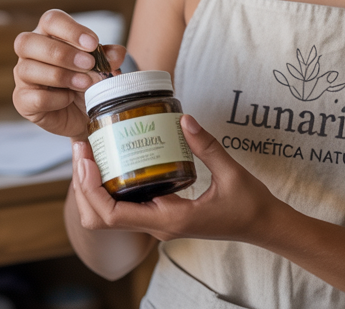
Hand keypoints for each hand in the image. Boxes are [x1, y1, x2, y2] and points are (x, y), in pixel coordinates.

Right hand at [13, 9, 125, 137]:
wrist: (85, 114)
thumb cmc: (88, 81)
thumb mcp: (101, 66)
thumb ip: (108, 57)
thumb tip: (116, 54)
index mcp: (49, 35)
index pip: (50, 20)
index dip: (70, 29)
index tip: (92, 43)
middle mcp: (30, 53)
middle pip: (27, 41)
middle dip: (62, 53)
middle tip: (89, 64)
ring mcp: (22, 77)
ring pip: (27, 69)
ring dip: (61, 76)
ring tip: (85, 84)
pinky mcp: (23, 101)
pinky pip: (34, 97)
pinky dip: (56, 99)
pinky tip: (69, 99)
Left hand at [70, 115, 282, 243]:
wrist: (262, 226)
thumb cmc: (249, 205)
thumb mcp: (232, 172)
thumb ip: (207, 146)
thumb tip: (183, 118)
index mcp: (169, 219)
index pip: (112, 214)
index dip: (90, 188)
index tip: (86, 158)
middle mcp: (157, 226)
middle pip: (99, 217)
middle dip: (82, 185)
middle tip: (82, 148)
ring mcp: (157, 223)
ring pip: (107, 215)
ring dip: (91, 188)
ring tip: (89, 153)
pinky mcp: (161, 215)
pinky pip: (124, 207)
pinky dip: (108, 187)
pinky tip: (111, 161)